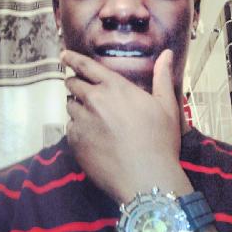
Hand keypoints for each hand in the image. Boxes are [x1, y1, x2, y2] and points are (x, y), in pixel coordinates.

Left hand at [61, 49, 192, 203]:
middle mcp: (93, 100)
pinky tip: (92, 138)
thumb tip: (167, 53)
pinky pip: (70, 128)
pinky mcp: (75, 142)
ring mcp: (82, 121)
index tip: (63, 55)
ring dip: (77, 107)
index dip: (72, 59)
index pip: (86, 66)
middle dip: (75, 84)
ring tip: (92, 117)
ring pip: (70, 107)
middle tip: (82, 90)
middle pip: (72, 84)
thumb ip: (163, 77)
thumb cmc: (160, 140)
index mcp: (114, 87)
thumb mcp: (167, 106)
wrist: (146, 177)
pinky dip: (78, 128)